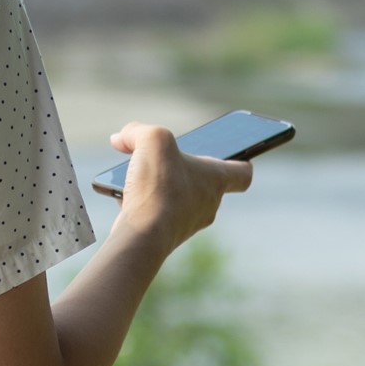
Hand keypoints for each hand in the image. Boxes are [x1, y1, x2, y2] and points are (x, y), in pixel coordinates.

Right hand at [108, 121, 252, 258]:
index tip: (230, 152)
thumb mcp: (152, 139)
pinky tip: (124, 195)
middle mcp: (207, 203)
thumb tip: (121, 137)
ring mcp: (187, 222)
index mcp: (217, 179)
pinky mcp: (165, 235)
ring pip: (175, 196)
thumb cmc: (159, 186)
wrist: (143, 235)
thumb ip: (139, 131)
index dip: (240, 158)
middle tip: (160, 156)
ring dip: (157, 183)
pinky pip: (156, 212)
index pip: (243, 172)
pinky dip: (141, 202)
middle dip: (180, 166)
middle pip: (202, 180)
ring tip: (132, 173)